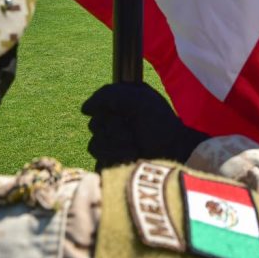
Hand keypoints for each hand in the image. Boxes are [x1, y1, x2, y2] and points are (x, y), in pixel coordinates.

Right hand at [81, 83, 208, 170]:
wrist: (173, 153)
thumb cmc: (160, 124)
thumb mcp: (138, 99)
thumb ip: (109, 95)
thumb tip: (85, 109)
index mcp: (120, 105)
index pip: (97, 105)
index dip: (107, 111)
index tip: (121, 114)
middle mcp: (114, 123)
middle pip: (95, 125)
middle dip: (114, 130)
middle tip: (132, 133)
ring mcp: (113, 144)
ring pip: (95, 145)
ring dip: (116, 146)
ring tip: (134, 147)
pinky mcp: (112, 163)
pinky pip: (99, 161)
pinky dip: (116, 158)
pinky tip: (131, 157)